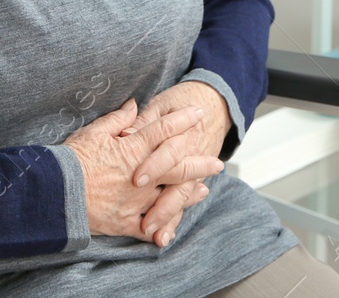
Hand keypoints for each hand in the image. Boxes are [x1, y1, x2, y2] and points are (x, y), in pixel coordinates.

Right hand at [63, 99, 223, 244]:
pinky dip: (163, 228)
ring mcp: (137, 201)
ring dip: (189, 193)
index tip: (198, 114)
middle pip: (178, 167)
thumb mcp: (94, 132)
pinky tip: (172, 227)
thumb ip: (118, 119)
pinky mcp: (126, 222)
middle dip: (199, 162)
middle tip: (217, 161)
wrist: (56, 193)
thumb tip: (135, 106)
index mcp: (133, 150)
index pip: (164, 131)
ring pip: (171, 197)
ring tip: (204, 189)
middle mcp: (142, 176)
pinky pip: (150, 227)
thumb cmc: (72, 159)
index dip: (182, 120)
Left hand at [126, 82, 232, 243]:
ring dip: (169, 216)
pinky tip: (164, 236)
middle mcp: (188, 154)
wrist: (214, 102)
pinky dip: (174, 220)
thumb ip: (142, 120)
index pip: (167, 151)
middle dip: (163, 202)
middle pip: (177, 181)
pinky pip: (183, 203)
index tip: (137, 179)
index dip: (153, 165)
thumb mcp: (160, 104)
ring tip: (156, 235)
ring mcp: (192, 170)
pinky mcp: (191, 180)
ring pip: (182, 196)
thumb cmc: (179, 102)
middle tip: (146, 222)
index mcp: (179, 133)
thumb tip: (124, 134)